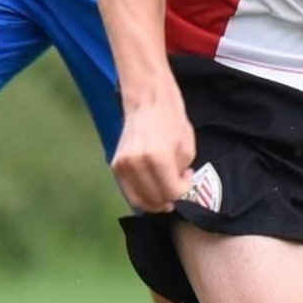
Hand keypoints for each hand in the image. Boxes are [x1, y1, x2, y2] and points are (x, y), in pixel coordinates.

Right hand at [111, 89, 196, 214]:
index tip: (187, 178)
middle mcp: (136, 164)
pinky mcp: (115, 165)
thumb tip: (175, 189)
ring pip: (138, 200)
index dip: (184, 190)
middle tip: (176, 186)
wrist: (147, 102)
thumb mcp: (188, 148)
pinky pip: (128, 192)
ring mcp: (122, 166)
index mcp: (158, 158)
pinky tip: (152, 185)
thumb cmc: (171, 121)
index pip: (171, 192)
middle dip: (169, 198)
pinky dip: (141, 195)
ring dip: (154, 200)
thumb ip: (182, 174)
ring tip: (164, 188)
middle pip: (154, 200)